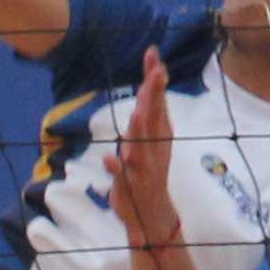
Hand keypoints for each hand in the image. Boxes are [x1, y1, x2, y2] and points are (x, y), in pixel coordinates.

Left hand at [106, 49, 181, 248]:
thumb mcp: (149, 138)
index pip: (157, 100)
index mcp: (159, 134)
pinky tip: (109, 158)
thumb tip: (151, 78)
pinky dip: (116, 168)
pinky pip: (123, 176)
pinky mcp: (130, 186)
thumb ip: (148, 110)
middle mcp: (154, 147)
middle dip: (153, 95)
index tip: (153, 54)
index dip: (155, 78)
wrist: (151, 214)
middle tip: (156, 72)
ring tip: (137, 114)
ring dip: (139, 131)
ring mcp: (143, 168)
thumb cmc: (148, 170)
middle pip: (153, 117)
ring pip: (140, 146)